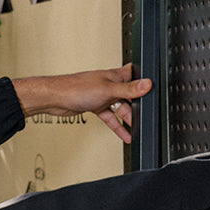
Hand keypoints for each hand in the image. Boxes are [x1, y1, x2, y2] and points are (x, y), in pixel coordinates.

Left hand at [12, 64, 152, 142]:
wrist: (55, 98)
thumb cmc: (76, 88)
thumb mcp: (109, 90)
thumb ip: (129, 89)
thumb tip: (147, 84)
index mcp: (115, 75)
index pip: (135, 75)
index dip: (144, 81)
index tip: (154, 91)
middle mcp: (110, 84)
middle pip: (130, 95)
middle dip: (138, 106)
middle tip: (146, 118)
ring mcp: (102, 95)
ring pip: (120, 108)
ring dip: (127, 119)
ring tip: (137, 131)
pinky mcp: (95, 105)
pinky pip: (110, 117)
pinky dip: (116, 125)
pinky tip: (124, 134)